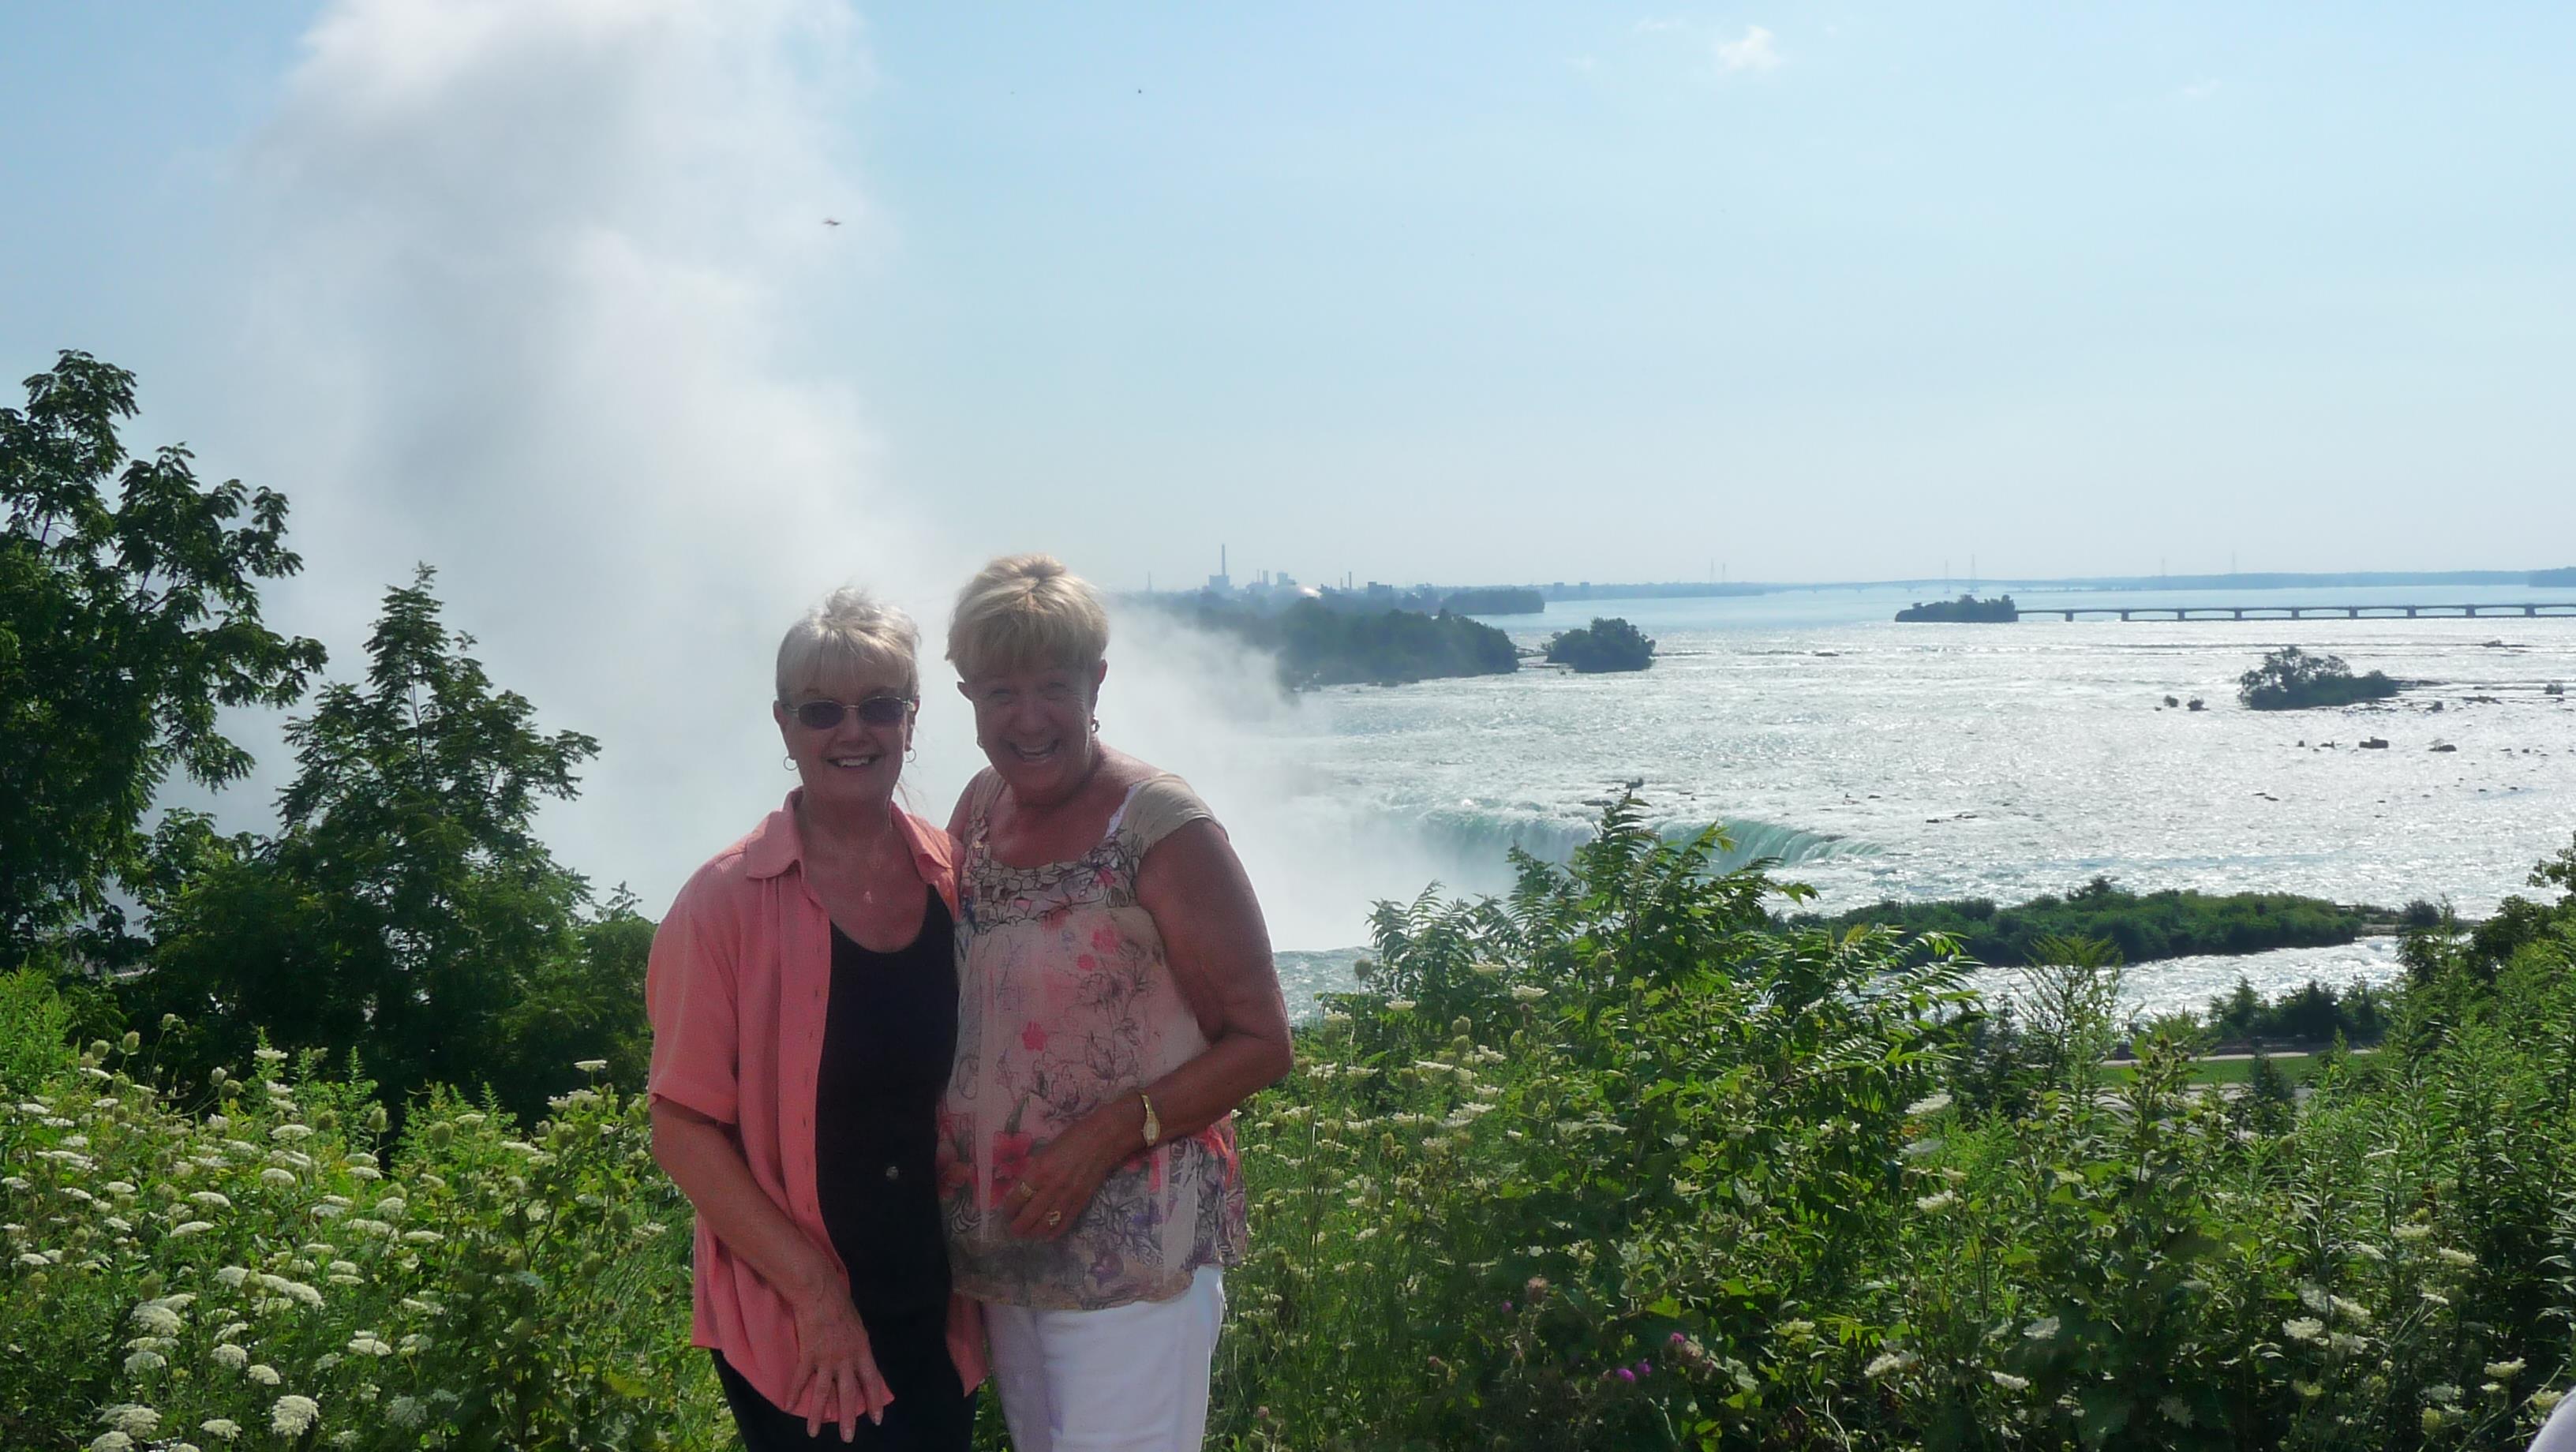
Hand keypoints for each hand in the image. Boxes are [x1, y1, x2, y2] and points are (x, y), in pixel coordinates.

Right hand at [787, 1286, 894, 1438]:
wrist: (820, 1293)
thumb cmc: (841, 1305)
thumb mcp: (859, 1327)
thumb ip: (858, 1347)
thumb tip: (860, 1361)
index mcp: (862, 1351)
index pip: (872, 1381)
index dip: (875, 1401)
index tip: (877, 1419)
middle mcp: (846, 1359)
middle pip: (849, 1393)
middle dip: (848, 1418)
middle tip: (849, 1437)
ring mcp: (826, 1359)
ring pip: (823, 1392)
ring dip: (818, 1414)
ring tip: (814, 1433)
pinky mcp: (808, 1355)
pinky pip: (801, 1378)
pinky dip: (794, 1392)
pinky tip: (788, 1405)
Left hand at [1008, 1104, 1133, 1240]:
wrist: (1103, 1140)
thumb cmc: (1072, 1138)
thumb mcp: (1045, 1151)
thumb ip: (1034, 1171)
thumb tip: (1022, 1188)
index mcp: (1039, 1170)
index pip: (1018, 1197)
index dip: (1009, 1209)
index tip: (1006, 1214)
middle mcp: (1051, 1186)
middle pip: (1029, 1215)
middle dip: (1018, 1227)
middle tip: (1013, 1230)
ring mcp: (1068, 1196)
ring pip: (1046, 1223)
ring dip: (1033, 1232)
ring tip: (1027, 1235)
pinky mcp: (1081, 1201)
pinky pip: (1065, 1222)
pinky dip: (1054, 1232)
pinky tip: (1046, 1236)